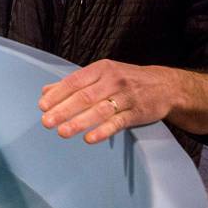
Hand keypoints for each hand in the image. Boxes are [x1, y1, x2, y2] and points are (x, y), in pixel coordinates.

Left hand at [38, 59, 176, 143]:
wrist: (165, 86)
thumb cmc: (126, 80)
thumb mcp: (101, 74)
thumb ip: (73, 83)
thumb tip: (45, 92)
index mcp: (101, 69)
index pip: (74, 81)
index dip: (57, 94)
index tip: (42, 106)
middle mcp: (113, 80)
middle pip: (84, 96)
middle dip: (63, 110)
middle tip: (47, 122)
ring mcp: (126, 97)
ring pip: (100, 110)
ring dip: (79, 122)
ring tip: (62, 132)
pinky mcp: (138, 113)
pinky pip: (118, 122)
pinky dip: (103, 131)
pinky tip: (89, 139)